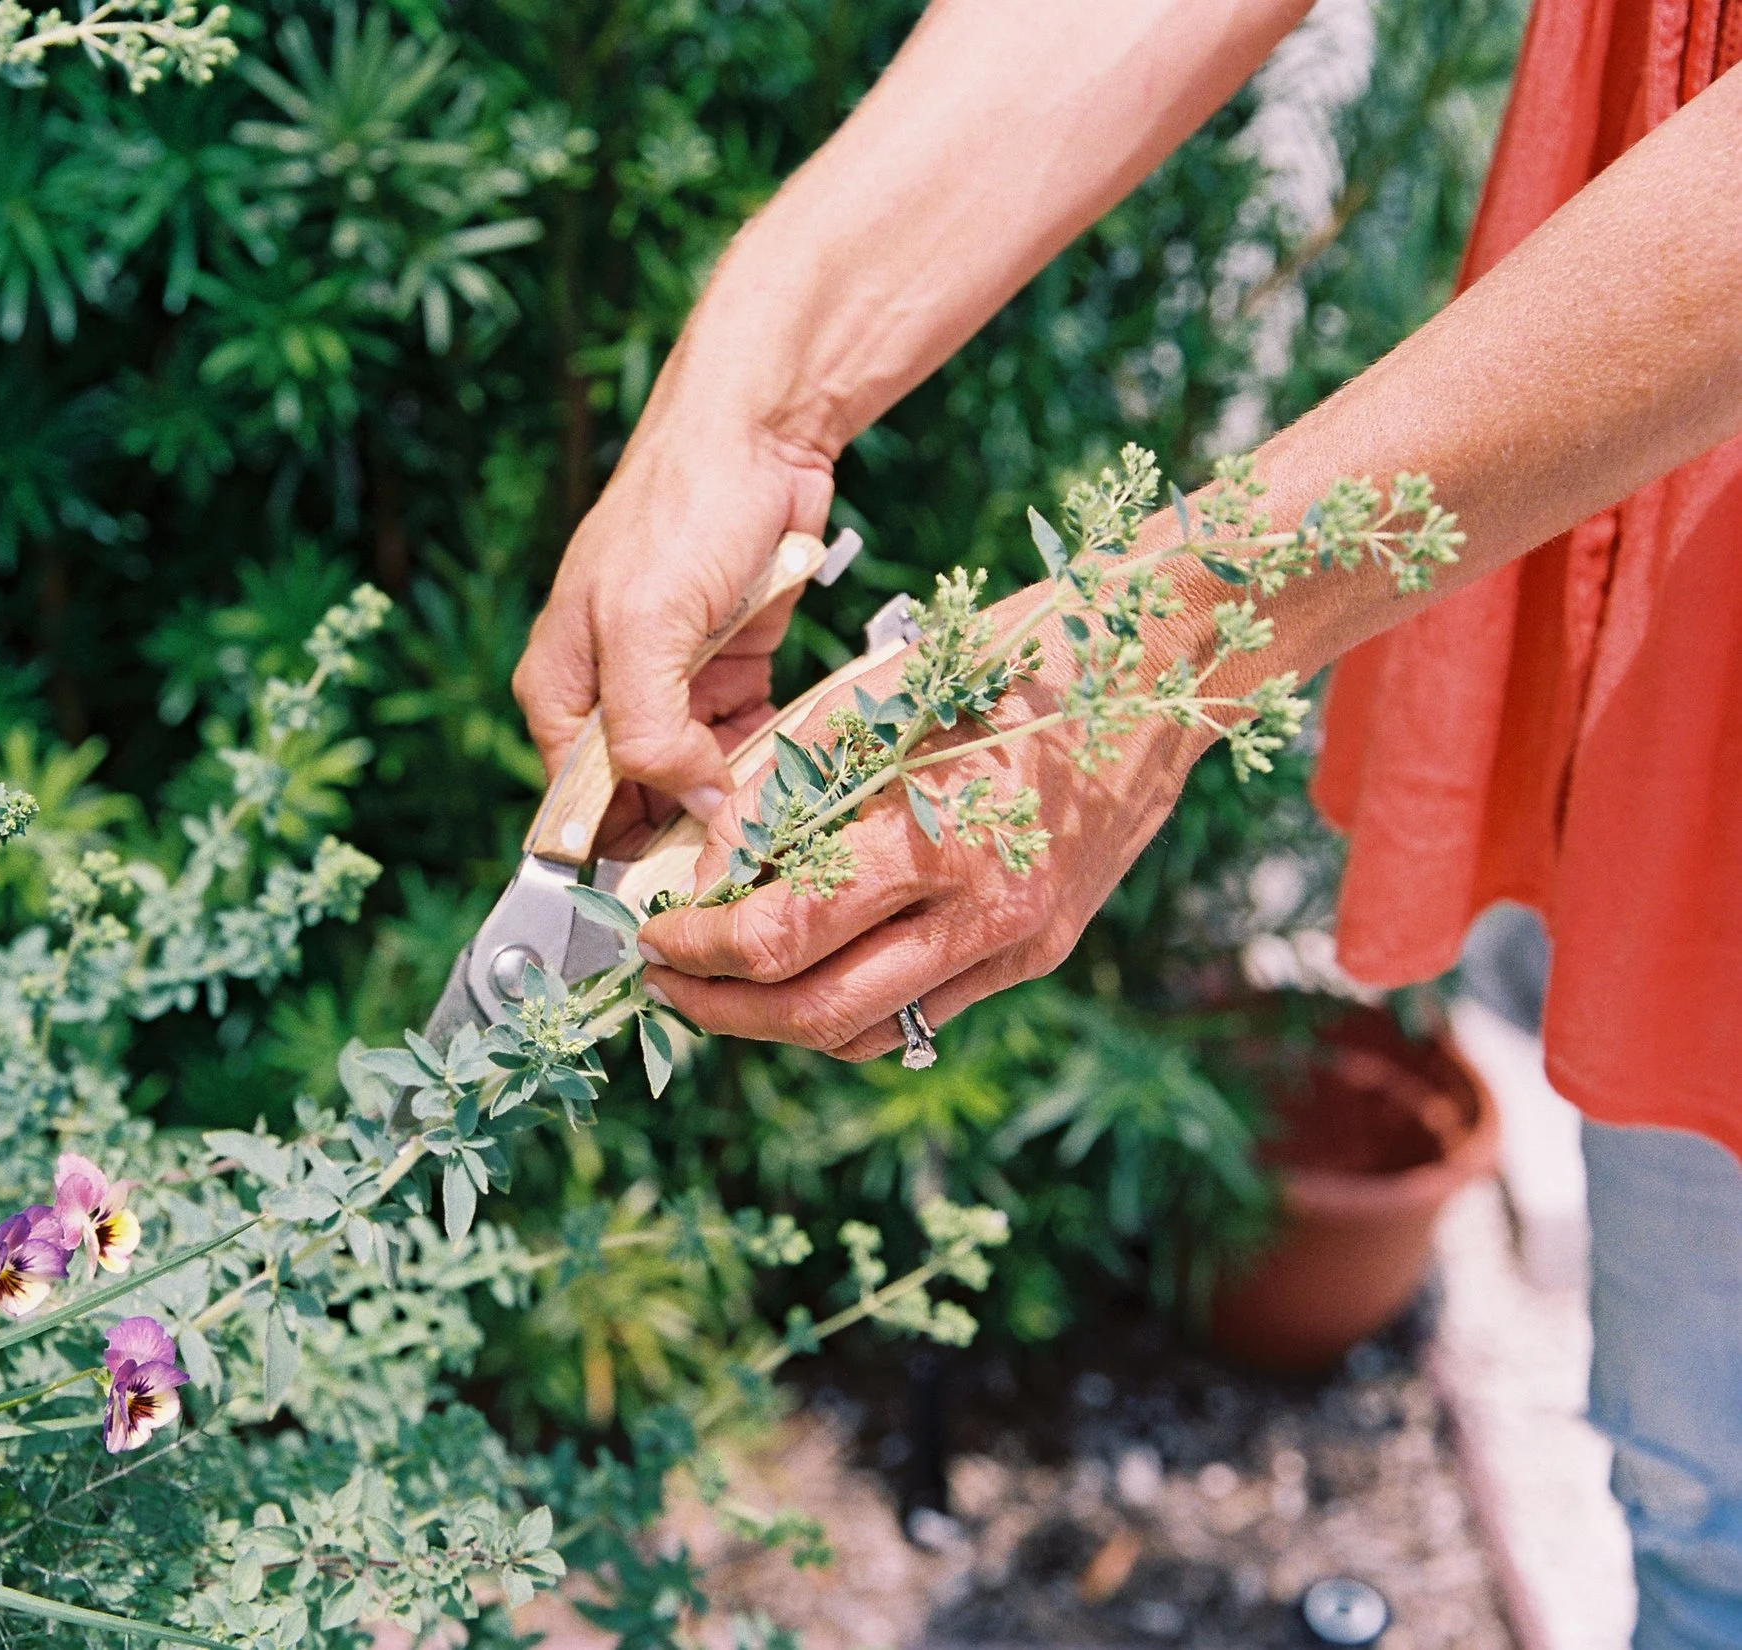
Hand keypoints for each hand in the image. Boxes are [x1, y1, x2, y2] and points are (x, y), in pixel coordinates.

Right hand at [512, 410, 836, 831]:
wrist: (758, 434)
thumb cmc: (682, 511)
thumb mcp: (647, 627)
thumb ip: (650, 729)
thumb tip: (690, 805)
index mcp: (561, 691)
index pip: (577, 810)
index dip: (626, 853)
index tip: (685, 888)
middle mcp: (608, 697)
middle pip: (640, 803)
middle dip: (689, 831)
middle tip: (746, 858)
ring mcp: (671, 684)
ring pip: (697, 779)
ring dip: (734, 800)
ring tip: (778, 822)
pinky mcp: (729, 670)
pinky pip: (743, 740)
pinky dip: (764, 759)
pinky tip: (794, 772)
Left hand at [635, 600, 1213, 1057]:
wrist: (1165, 670)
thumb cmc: (1015, 656)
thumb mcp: (888, 694)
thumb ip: (793, 781)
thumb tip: (711, 856)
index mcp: (938, 843)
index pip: (782, 936)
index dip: (700, 947)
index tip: (651, 932)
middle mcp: (985, 916)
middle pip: (816, 1012)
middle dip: (724, 1009)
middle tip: (664, 981)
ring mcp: (1019, 946)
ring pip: (869, 1032)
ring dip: (780, 1022)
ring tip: (721, 984)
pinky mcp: (1038, 952)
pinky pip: (922, 1012)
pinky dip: (849, 1003)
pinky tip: (806, 966)